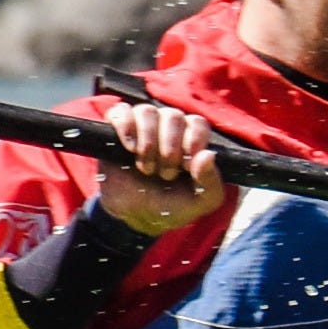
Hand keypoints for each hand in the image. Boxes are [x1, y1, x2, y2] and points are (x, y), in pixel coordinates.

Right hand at [96, 101, 230, 235]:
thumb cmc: (170, 205)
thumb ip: (211, 181)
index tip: (187, 165)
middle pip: (173, 116)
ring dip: (148, 142)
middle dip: (170, 148)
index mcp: (190, 139)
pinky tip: (130, 148)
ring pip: (147, 112)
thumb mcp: (200, 201)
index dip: (194, 140)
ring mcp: (141, 125)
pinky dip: (126, 127)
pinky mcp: (116, 128)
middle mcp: (167, 127)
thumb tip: (208, 155)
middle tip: (165, 174)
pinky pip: (121, 111)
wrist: (134, 216)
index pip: (197, 123)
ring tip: (146, 168)